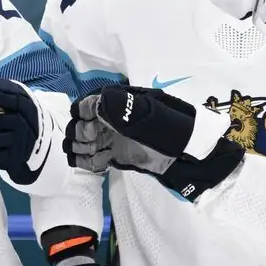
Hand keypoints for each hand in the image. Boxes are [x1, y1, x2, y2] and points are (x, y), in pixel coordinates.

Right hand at [66, 85, 196, 175]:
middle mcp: (109, 118)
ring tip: (99, 154)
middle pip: (77, 124)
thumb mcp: (151, 114)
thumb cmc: (173, 130)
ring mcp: (110, 138)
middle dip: (80, 134)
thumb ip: (123, 108)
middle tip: (95, 143)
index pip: (85, 104)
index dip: (82, 114)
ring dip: (81, 149)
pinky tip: (102, 163)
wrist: (187, 156)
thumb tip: (95, 103)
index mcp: (118, 102)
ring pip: (78, 142)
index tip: (91, 125)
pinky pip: (88, 159)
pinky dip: (87, 162)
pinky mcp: (112, 155)